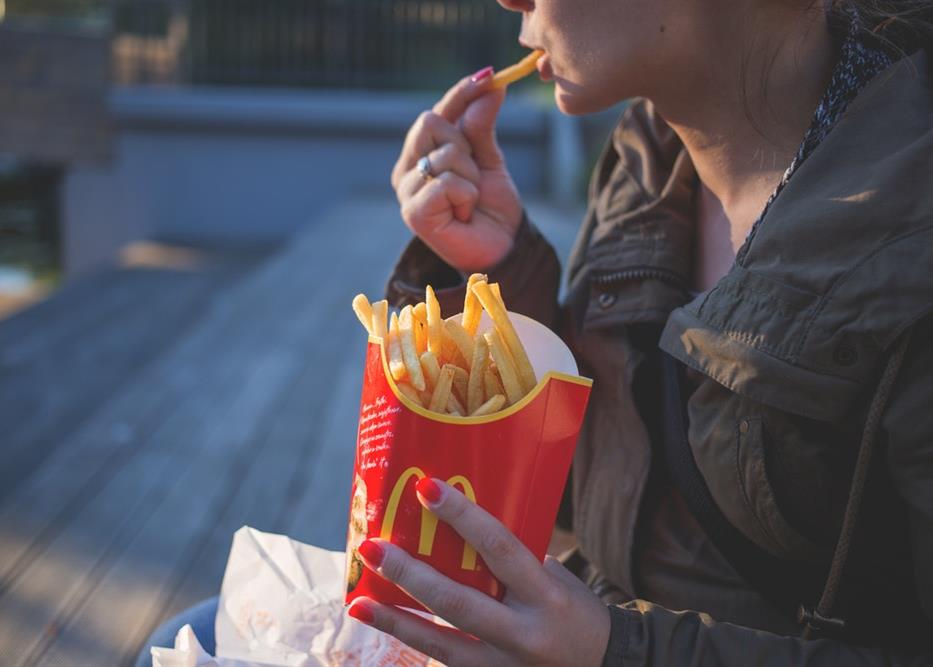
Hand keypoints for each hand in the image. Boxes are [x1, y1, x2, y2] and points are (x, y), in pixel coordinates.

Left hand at [347, 479, 610, 666]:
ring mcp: (505, 666)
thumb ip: (512, 557)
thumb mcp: (555, 578)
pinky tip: (384, 625)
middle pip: (457, 603)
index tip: (426, 488)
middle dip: (409, 575)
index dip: (463, 517)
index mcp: (546, 595)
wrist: (602, 666)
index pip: (500, 548)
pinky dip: (413, 643)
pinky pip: (445, 662)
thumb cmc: (574, 610)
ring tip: (357, 602)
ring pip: (440, 645)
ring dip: (394, 621)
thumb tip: (460, 522)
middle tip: (372, 548)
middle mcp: (524, 634)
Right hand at [390, 70, 523, 273]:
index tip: (489, 75)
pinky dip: (466, 196)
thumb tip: (491, 85)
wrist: (501, 248)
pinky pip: (447, 182)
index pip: (435, 112)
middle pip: (430, 122)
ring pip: (445, 154)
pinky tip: (464, 214)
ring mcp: (406, 192)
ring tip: (470, 202)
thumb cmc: (491, 208)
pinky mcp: (413, 213)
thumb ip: (482, 125)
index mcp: (419, 155)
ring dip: (471, 177)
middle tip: (474, 176)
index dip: (460, 93)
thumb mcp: (489, 160)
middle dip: (465, 145)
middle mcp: (406, 171)